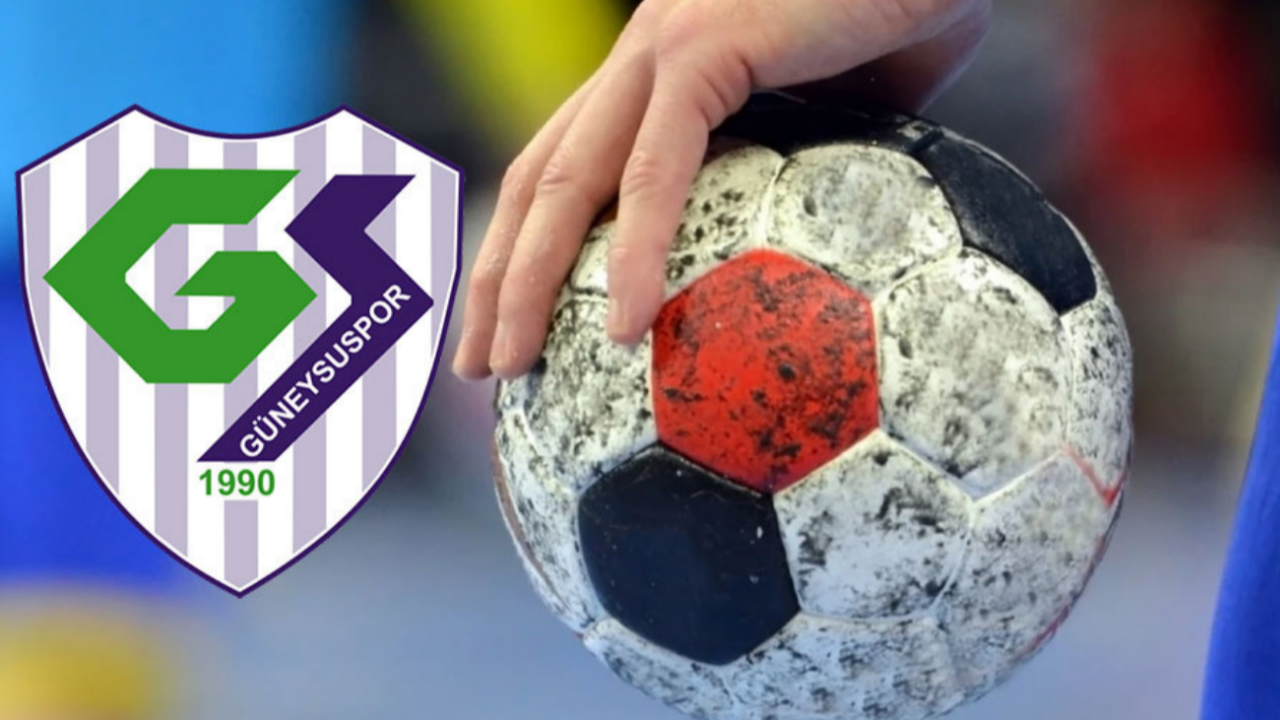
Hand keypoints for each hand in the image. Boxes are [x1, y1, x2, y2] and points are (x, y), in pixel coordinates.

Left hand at [452, 0, 991, 380]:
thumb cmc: (909, 12)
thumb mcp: (840, 118)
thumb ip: (796, 176)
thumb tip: (803, 265)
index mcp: (659, 68)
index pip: (564, 167)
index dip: (527, 246)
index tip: (512, 323)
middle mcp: (642, 54)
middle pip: (537, 181)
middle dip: (496, 278)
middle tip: (479, 367)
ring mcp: (663, 44)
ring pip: (565, 181)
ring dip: (527, 281)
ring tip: (510, 366)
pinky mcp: (705, 46)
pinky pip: (655, 174)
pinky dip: (633, 255)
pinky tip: (624, 329)